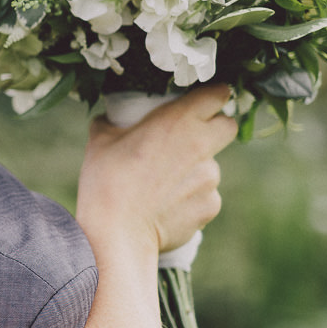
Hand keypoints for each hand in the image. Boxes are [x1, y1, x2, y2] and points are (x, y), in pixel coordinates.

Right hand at [77, 86, 236, 255]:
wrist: (117, 233)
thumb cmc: (105, 182)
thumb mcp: (100, 140)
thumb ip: (112, 123)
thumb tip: (110, 118)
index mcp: (178, 119)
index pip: (217, 94)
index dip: (210, 98)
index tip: (200, 104)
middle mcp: (202, 144)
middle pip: (227, 126)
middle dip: (214, 129)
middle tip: (187, 141)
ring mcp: (210, 177)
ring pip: (211, 166)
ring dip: (194, 171)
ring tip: (162, 186)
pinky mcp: (211, 205)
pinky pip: (206, 196)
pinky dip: (191, 199)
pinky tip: (166, 207)